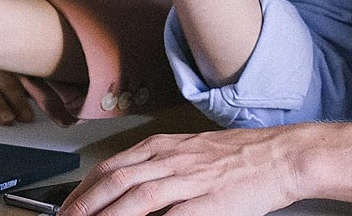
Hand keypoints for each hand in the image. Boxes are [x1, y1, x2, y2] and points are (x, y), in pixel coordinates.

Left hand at [59, 123, 351, 214]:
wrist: (281, 155)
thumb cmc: (240, 156)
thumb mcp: (192, 150)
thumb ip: (160, 165)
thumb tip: (130, 183)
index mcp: (164, 146)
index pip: (113, 166)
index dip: (86, 187)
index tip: (70, 204)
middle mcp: (170, 160)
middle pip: (116, 182)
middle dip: (86, 204)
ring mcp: (188, 181)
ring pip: (136, 199)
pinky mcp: (208, 202)